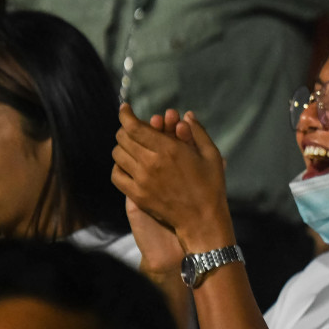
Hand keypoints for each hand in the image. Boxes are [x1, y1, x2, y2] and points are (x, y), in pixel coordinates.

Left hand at [111, 105, 233, 252]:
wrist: (202, 220)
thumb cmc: (211, 186)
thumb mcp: (212, 155)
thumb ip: (198, 132)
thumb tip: (187, 116)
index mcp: (169, 149)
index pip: (134, 126)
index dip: (125, 114)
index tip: (125, 108)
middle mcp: (151, 163)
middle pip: (123, 138)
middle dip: (126, 130)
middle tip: (134, 130)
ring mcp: (141, 180)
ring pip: (118, 155)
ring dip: (123, 147)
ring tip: (132, 147)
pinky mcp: (137, 195)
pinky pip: (116, 175)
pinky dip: (119, 167)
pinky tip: (128, 166)